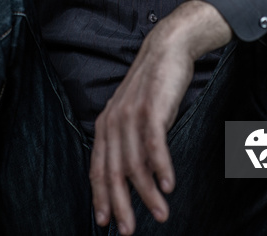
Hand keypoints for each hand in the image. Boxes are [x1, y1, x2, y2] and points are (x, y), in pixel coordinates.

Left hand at [89, 0, 231, 234]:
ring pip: (134, 164)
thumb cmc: (154, 87)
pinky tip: (168, 185)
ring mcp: (131, 115)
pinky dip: (161, 167)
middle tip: (128, 231)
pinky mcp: (152, 108)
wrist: (167, 49)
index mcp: (105, 125)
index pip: (98, 169)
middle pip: (113, 172)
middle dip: (121, 206)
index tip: (106, 223)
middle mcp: (113, 122)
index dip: (101, 198)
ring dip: (147, 194)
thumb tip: (130, 175)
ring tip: (161, 213)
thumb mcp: (134, 114)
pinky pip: (154, 144)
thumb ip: (128, 141)